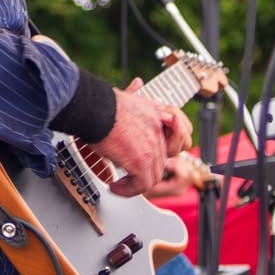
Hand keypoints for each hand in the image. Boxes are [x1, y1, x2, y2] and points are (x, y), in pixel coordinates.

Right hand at [90, 78, 192, 197]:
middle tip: (129, 175)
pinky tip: (115, 187)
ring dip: (136, 184)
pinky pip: (141, 185)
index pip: (180, 137)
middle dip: (145, 171)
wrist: (95, 107)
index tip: (152, 158)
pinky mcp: (141, 161)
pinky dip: (128, 190)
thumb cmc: (103, 102)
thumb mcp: (126, 94)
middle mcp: (158, 132)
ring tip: (121, 184)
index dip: (170, 149)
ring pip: (152, 176)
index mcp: (157, 116)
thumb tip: (138, 83)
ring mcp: (152, 147)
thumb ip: (134, 93)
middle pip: (162, 161)